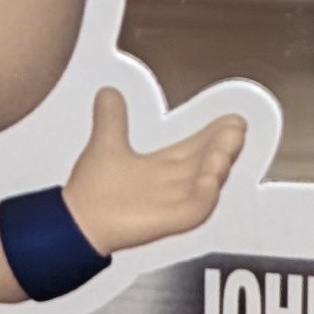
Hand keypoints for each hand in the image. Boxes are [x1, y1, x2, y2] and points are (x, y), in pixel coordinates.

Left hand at [63, 88, 247, 257]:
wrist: (75, 221)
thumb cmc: (90, 192)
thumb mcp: (107, 142)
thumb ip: (112, 117)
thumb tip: (108, 91)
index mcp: (160, 169)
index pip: (195, 148)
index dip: (213, 134)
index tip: (232, 119)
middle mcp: (171, 186)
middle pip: (206, 163)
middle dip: (224, 145)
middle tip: (237, 127)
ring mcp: (172, 205)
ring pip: (207, 184)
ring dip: (219, 163)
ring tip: (226, 145)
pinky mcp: (169, 222)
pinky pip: (197, 210)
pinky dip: (207, 192)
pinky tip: (212, 174)